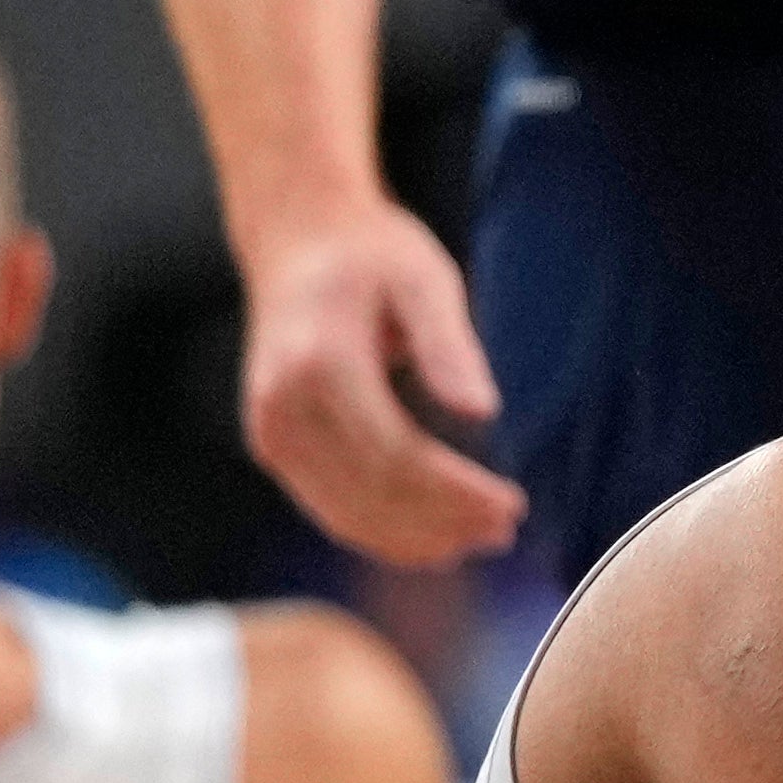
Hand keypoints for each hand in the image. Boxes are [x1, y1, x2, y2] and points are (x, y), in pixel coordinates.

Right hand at [240, 195, 524, 566]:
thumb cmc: (371, 256)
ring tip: (481, 540)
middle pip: (372, 494)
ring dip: (417, 540)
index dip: (457, 493)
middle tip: (508, 530)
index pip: (396, 455)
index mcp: (319, 363)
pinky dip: (383, 533)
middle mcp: (283, 406)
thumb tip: (482, 411)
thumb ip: (450, 345)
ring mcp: (270, 432)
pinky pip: (329, 509)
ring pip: (347, 516)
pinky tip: (433, 540)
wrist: (297, 241)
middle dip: (445, 523)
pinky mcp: (273, 447)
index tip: (512, 505)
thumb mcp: (424, 279)